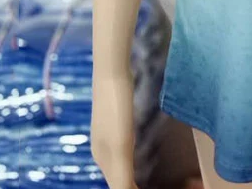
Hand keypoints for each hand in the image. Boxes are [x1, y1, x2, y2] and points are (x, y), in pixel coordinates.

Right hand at [90, 69, 138, 188]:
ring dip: (131, 174)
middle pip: (115, 177)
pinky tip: (138, 154)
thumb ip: (121, 176)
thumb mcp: (120, 146)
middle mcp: (102, 149)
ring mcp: (108, 134)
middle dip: (130, 185)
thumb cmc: (116, 109)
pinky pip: (123, 148)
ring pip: (119, 163)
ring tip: (145, 179)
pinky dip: (131, 158)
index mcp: (102, 159)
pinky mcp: (116, 120)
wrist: (111, 73)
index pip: (116, 186)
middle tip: (148, 186)